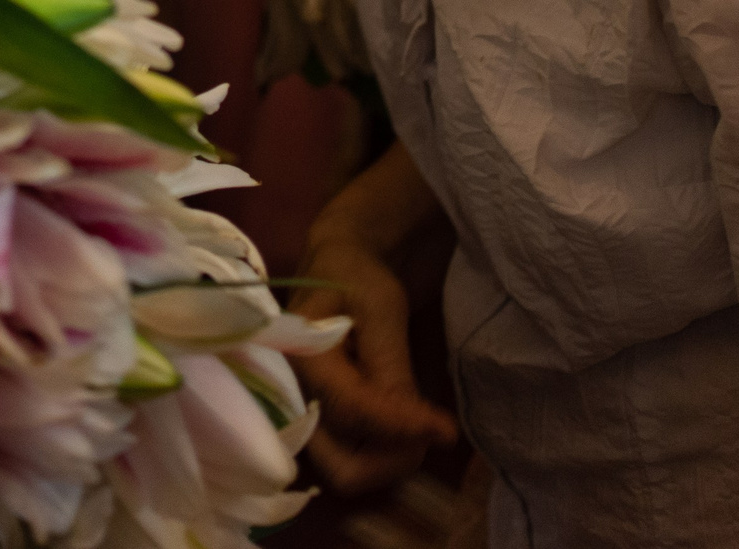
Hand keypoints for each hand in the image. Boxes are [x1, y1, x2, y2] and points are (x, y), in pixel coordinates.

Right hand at [288, 234, 459, 493]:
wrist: (336, 265)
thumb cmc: (356, 274)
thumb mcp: (381, 305)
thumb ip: (391, 366)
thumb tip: (426, 430)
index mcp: (300, 360)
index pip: (355, 413)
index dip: (404, 427)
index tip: (447, 429)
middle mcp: (291, 399)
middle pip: (340, 468)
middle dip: (390, 459)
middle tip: (428, 433)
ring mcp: (302, 417)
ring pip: (347, 472)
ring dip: (389, 459)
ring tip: (419, 425)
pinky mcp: (317, 424)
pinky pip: (349, 461)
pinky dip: (381, 454)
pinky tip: (403, 426)